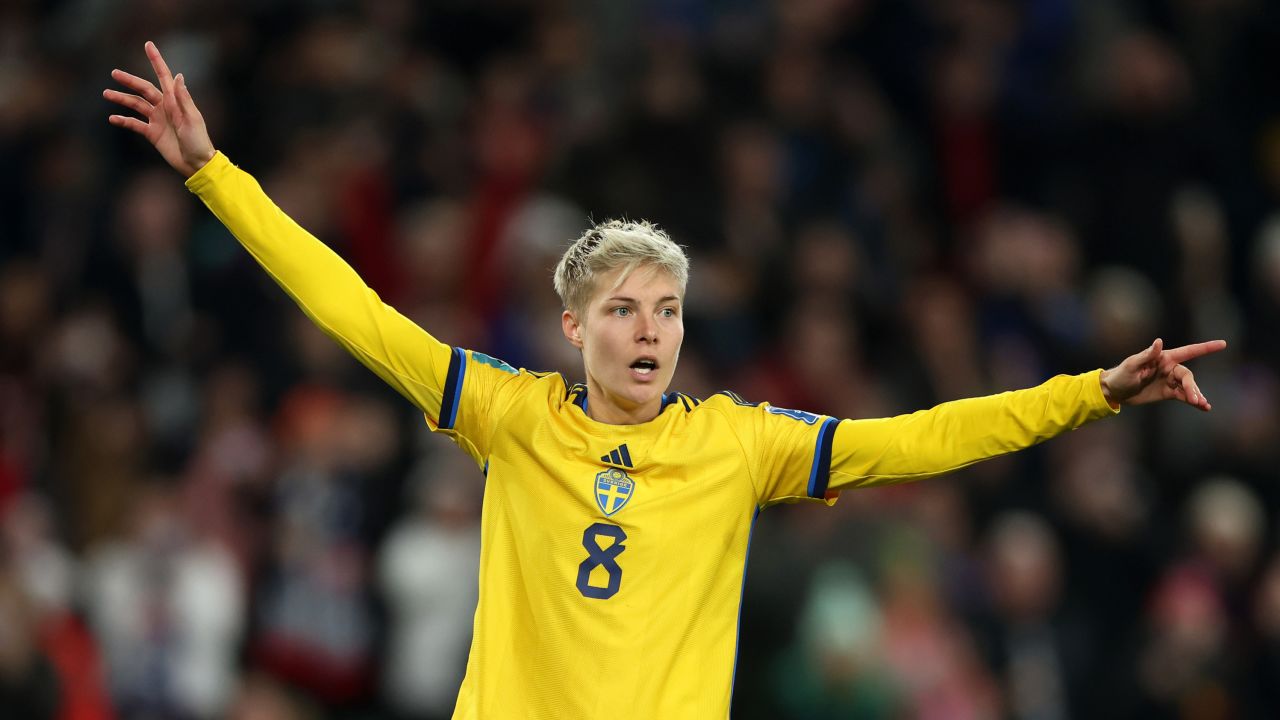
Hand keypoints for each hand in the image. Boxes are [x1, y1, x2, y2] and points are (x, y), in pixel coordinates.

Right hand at [104, 41, 214, 176]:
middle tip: (114, 73)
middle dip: (130, 81)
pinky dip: (124, 120)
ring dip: (121, 99)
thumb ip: (183, 99)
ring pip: (135, 105)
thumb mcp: (192, 119)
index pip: (164, 76)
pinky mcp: (152, 133)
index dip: (156, 60)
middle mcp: (165, 107)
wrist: (196, 164)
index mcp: (175, 101)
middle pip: (144, 89)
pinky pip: (135, 124)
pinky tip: (112, 118)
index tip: (148, 45)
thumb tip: (178, 76)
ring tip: (106, 93)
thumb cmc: (198, 141)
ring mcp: (157, 120)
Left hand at [1099, 338, 1226, 411]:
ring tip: (1202, 404)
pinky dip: (1195, 401)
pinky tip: (1204, 408)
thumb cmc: (1121, 375)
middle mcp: (1170, 368)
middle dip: (1192, 387)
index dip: (1206, 347)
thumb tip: (1159, 341)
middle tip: (1194, 399)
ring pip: (1189, 387)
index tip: (1223, 344)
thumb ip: (1146, 355)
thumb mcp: (1132, 365)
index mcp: (1163, 358)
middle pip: (1188, 376)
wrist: (1115, 392)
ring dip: (1196, 395)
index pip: (1188, 351)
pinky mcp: (1169, 392)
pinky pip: (1185, 396)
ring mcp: (1170, 381)